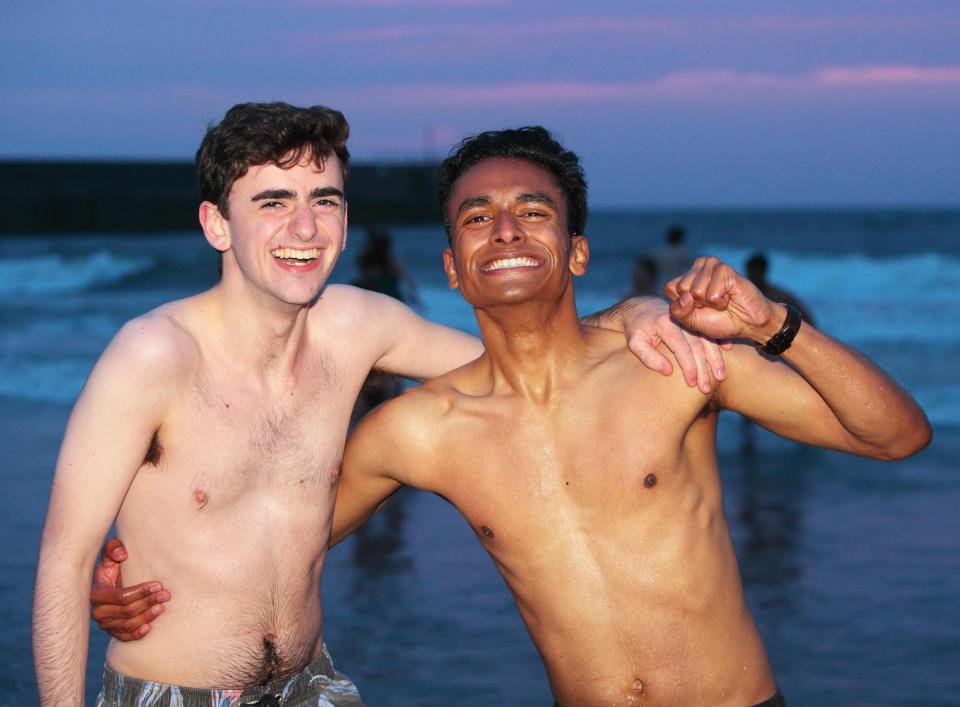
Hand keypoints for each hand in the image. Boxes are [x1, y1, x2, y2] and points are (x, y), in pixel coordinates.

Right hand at [91, 538, 169, 640]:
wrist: (111, 583)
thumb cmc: (114, 566)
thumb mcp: (111, 555)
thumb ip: (114, 548)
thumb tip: (122, 555)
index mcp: (97, 593)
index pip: (121, 597)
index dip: (141, 592)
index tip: (158, 585)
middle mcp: (99, 611)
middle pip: (127, 612)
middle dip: (148, 602)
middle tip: (165, 595)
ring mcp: (105, 623)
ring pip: (127, 625)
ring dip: (146, 617)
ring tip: (162, 607)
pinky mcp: (112, 631)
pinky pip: (123, 637)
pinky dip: (136, 634)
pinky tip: (149, 628)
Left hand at [621, 296, 728, 393]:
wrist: (642, 308)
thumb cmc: (636, 329)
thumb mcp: (635, 342)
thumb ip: (649, 357)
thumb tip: (668, 372)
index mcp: (666, 324)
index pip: (681, 348)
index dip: (688, 367)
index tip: (692, 384)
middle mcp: (681, 320)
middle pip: (697, 346)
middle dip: (704, 369)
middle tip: (706, 389)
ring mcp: (690, 319)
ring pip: (707, 339)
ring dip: (715, 359)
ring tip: (720, 376)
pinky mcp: (695, 319)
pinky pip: (709, 330)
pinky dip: (719, 340)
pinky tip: (727, 351)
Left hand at [665, 256, 779, 341]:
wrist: (748, 324)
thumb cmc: (720, 321)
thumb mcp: (691, 322)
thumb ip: (678, 312)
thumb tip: (685, 297)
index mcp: (688, 276)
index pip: (670, 287)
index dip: (683, 305)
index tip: (698, 308)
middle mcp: (699, 267)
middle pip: (682, 288)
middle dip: (697, 304)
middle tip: (712, 304)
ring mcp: (712, 265)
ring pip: (695, 291)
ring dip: (710, 303)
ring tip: (721, 300)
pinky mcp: (725, 269)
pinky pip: (711, 294)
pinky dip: (720, 302)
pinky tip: (729, 297)